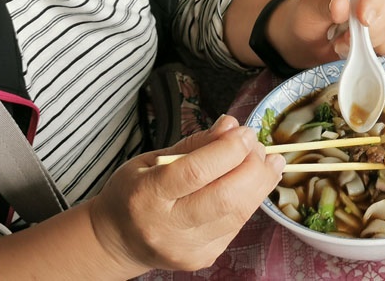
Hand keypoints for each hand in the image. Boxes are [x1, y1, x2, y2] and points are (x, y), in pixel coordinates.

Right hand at [89, 115, 283, 273]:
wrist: (118, 240)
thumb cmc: (135, 191)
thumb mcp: (153, 158)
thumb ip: (195, 144)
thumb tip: (231, 125)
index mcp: (147, 195)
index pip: (196, 172)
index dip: (229, 149)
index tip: (245, 132)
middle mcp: (167, 227)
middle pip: (225, 197)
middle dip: (253, 167)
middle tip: (260, 147)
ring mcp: (186, 248)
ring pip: (238, 213)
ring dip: (260, 183)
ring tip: (267, 162)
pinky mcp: (202, 258)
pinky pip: (236, 225)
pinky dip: (249, 201)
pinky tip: (251, 184)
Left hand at [271, 0, 384, 68]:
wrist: (307, 39)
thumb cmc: (306, 17)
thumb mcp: (307, 9)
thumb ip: (324, 5)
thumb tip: (342, 4)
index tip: (363, 20)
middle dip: (369, 28)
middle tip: (343, 39)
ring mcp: (384, 6)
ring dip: (372, 41)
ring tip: (346, 44)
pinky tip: (364, 48)